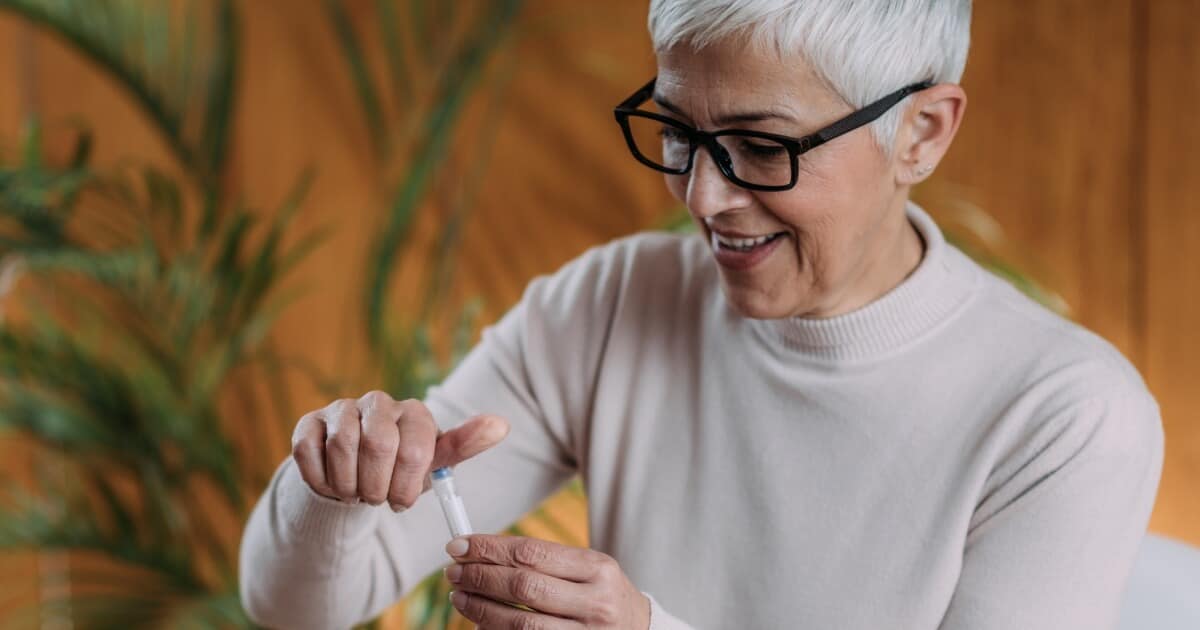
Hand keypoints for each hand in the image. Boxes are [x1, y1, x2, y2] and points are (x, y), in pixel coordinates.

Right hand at [290, 391, 508, 510]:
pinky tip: (332, 487)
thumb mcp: (434, 465)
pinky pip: (308, 451)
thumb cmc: (401, 471)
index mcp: (414, 412)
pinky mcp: (308, 423)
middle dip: (376, 486)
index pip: (415, 449)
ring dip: (348, 485)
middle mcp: (378, 403)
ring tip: (356, 493)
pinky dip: (321, 480)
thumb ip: (465, 445)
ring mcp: (341, 410)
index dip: (405, 486)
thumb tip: (502, 424)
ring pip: (341, 447)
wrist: (355, 477)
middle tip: (377, 499)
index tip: (401, 503)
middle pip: (377, 445)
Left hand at [444, 534, 650, 628]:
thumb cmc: (603, 595)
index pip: (531, 553)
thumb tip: (484, 553)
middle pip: (523, 587)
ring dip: (481, 609)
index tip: (460, 545)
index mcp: (597, 569)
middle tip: (453, 570)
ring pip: (520, 624)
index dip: (489, 549)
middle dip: (480, 577)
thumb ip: (547, 561)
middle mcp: (594, 603)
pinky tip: (480, 622)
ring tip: (459, 596)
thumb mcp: (590, 570)